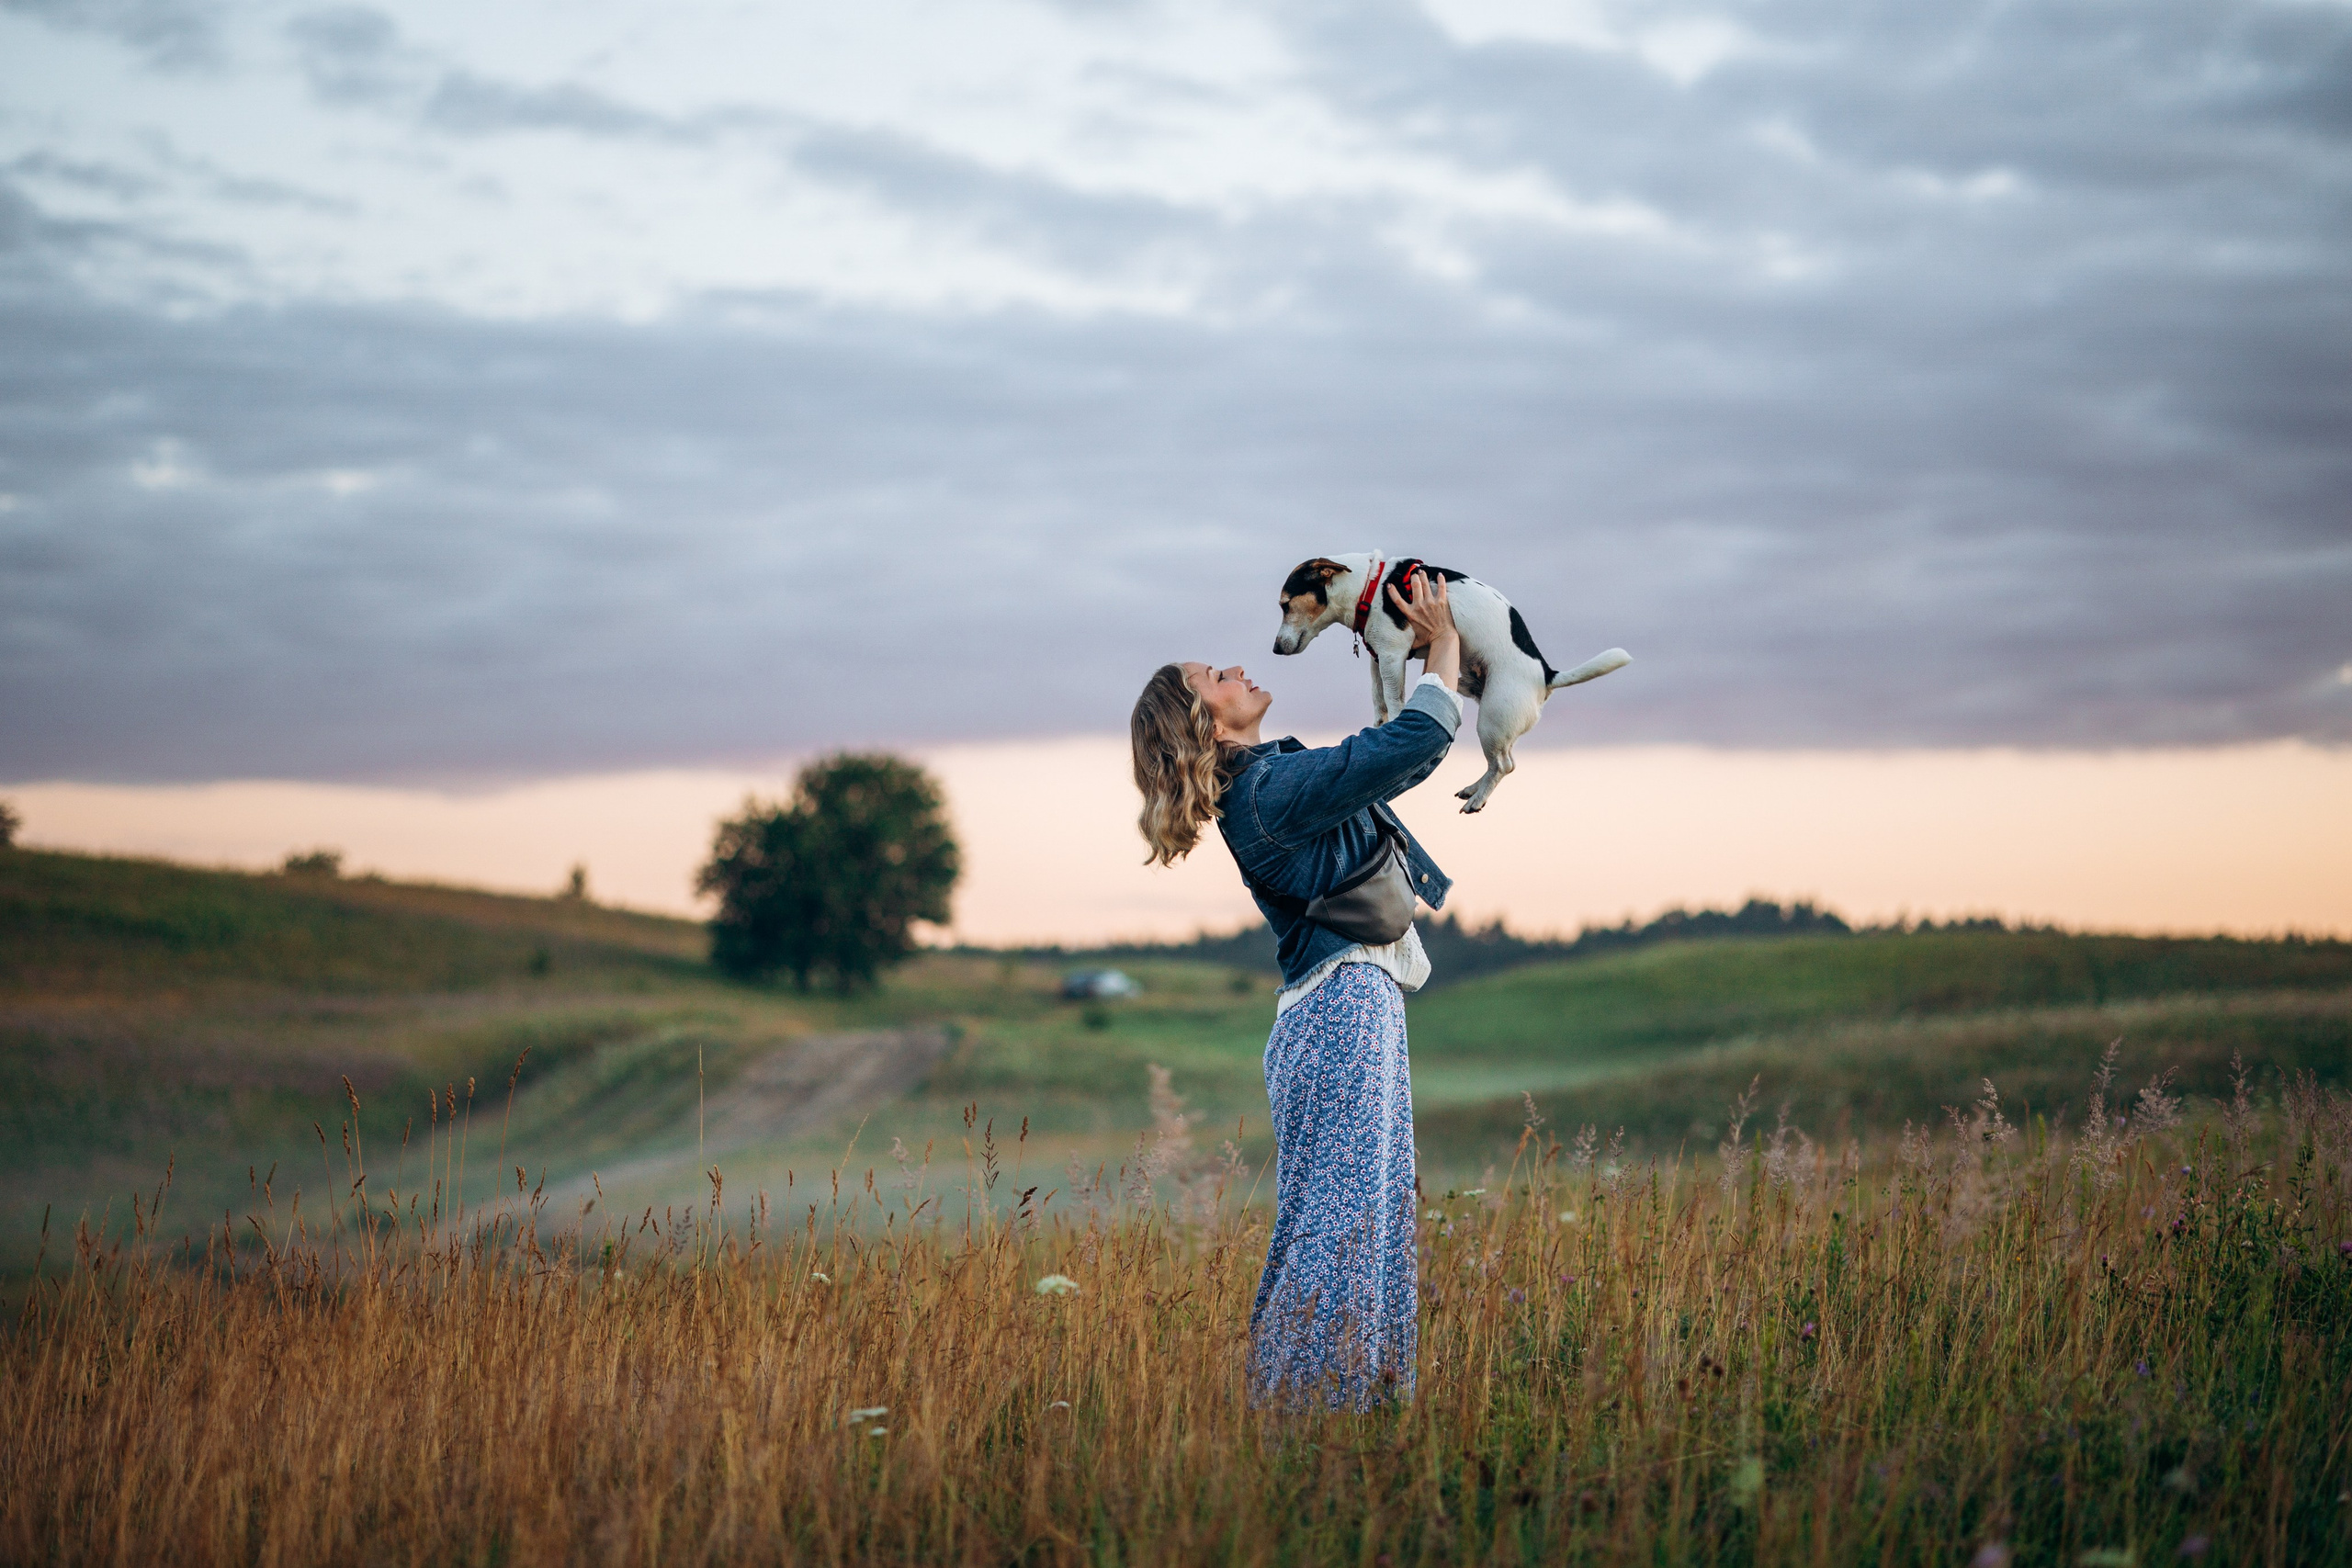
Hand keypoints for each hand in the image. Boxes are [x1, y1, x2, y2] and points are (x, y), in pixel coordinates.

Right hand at [1387, 567, 1460, 689]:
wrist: (1443, 639)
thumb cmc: (1428, 640)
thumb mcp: (1414, 640)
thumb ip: (1407, 642)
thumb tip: (1400, 651)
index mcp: (1410, 614)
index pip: (1398, 600)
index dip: (1392, 591)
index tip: (1389, 584)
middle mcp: (1419, 606)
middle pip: (1414, 585)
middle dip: (1413, 577)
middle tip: (1413, 574)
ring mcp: (1431, 602)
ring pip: (1425, 583)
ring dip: (1423, 575)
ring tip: (1422, 570)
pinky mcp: (1442, 601)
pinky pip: (1441, 587)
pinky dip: (1441, 579)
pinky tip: (1439, 574)